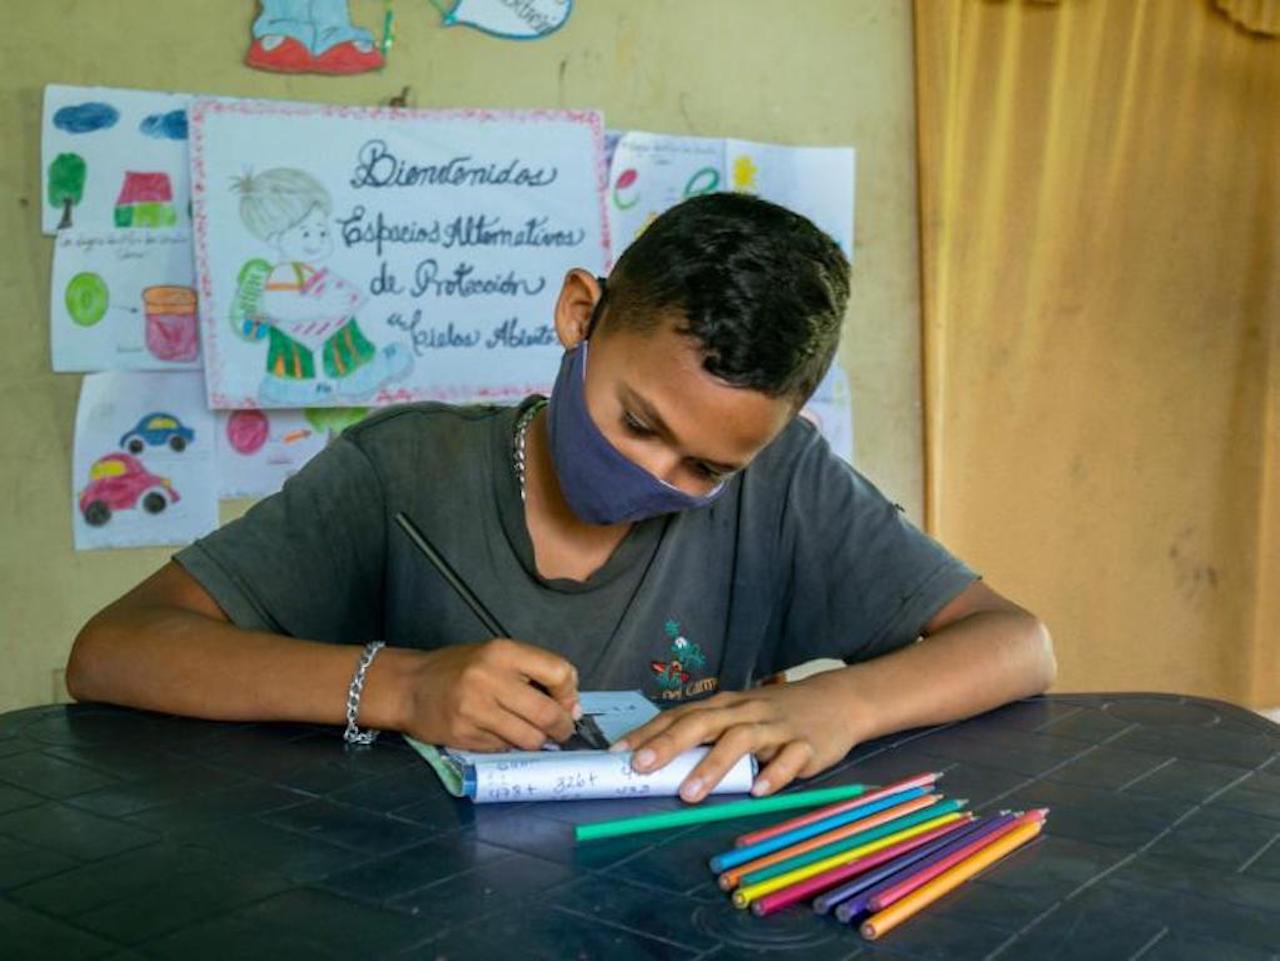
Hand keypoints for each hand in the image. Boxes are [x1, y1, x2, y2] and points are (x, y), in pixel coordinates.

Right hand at [394, 638, 580, 750]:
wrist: (409, 686)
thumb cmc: (458, 669)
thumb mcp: (495, 657)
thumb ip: (533, 673)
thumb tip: (572, 707)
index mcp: (502, 652)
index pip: (557, 672)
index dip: (570, 693)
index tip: (568, 703)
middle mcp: (489, 679)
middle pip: (546, 713)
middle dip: (562, 728)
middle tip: (561, 731)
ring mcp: (475, 710)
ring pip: (529, 738)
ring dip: (537, 741)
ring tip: (531, 734)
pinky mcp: (464, 735)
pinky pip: (504, 748)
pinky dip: (510, 746)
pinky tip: (501, 734)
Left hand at [612, 672, 861, 802]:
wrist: (837, 699)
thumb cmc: (776, 713)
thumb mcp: (740, 715)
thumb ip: (707, 735)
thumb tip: (661, 761)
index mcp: (725, 706)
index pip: (680, 716)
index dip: (649, 733)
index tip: (619, 752)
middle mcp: (745, 712)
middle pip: (703, 723)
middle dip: (670, 744)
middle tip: (642, 766)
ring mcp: (776, 727)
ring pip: (741, 740)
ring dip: (713, 766)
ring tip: (690, 793)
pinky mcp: (806, 744)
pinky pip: (789, 759)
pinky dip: (773, 774)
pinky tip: (757, 791)